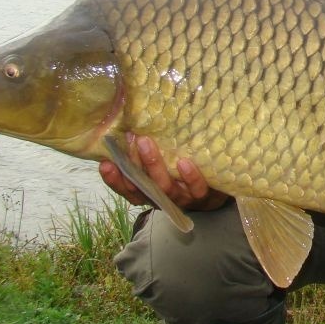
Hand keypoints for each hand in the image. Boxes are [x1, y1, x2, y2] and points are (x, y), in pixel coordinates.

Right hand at [99, 134, 227, 210]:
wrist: (220, 189)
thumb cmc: (184, 173)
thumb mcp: (165, 164)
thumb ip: (148, 153)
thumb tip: (130, 125)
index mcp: (150, 192)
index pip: (127, 189)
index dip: (114, 179)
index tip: (105, 163)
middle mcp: (163, 198)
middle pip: (143, 186)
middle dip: (134, 163)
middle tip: (131, 139)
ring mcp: (183, 198)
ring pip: (165, 187)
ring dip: (154, 165)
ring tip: (147, 143)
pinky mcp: (204, 196)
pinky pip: (196, 188)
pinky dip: (189, 177)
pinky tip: (184, 162)